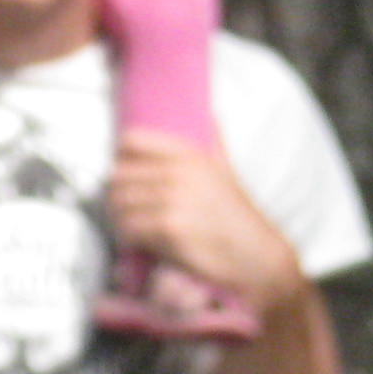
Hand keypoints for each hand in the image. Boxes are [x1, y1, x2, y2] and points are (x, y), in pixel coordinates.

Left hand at [107, 131, 305, 316]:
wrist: (256, 257)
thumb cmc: (239, 218)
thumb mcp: (228, 171)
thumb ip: (214, 143)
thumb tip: (211, 116)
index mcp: (189, 155)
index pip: (131, 141)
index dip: (121, 158)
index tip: (125, 174)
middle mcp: (179, 173)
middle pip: (119, 176)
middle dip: (116, 196)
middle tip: (123, 210)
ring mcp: (173, 200)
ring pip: (119, 204)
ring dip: (119, 219)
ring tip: (130, 228)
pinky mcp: (169, 228)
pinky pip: (129, 229)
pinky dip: (128, 238)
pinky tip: (138, 243)